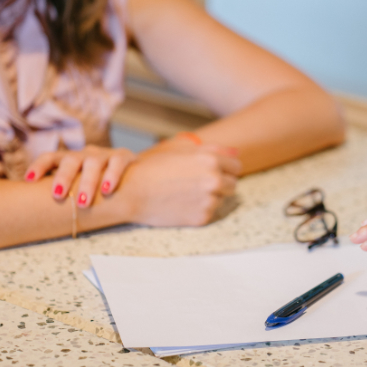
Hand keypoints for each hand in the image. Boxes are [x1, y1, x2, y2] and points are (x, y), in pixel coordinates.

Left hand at [25, 145, 136, 207]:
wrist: (133, 175)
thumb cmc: (97, 185)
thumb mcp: (78, 185)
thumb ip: (63, 193)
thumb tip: (34, 212)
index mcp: (70, 160)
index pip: (50, 157)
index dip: (39, 167)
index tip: (28, 180)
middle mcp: (85, 154)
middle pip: (71, 160)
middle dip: (63, 177)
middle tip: (58, 196)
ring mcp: (104, 155)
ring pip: (93, 163)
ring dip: (87, 182)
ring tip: (83, 202)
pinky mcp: (124, 157)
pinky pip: (117, 163)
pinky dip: (112, 175)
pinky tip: (107, 190)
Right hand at [119, 143, 241, 226]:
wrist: (131, 192)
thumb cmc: (153, 167)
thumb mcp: (182, 150)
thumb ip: (213, 150)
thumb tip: (236, 152)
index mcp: (211, 160)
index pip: (236, 166)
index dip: (225, 169)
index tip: (214, 171)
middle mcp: (214, 180)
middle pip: (232, 184)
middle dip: (220, 184)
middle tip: (197, 184)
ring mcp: (209, 200)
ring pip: (221, 199)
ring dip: (210, 197)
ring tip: (186, 193)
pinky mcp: (202, 217)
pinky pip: (210, 212)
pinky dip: (199, 209)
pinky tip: (182, 203)